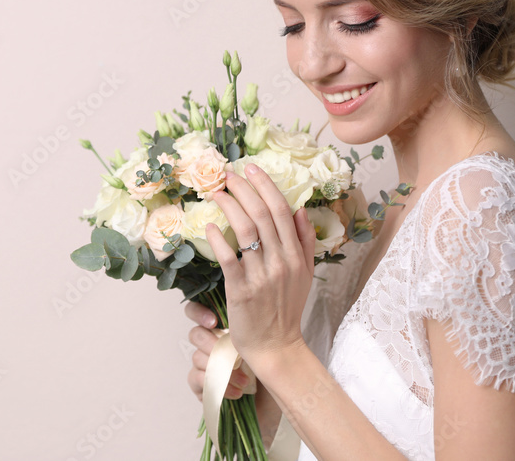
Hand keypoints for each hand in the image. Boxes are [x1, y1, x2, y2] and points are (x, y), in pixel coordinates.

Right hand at [185, 300, 284, 443]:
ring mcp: (203, 365)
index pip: (196, 310)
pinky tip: (236, 392)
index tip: (214, 321)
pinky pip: (198, 381)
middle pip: (195, 334)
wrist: (278, 399)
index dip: (199, 313)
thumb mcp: (265, 343)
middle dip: (212, 344)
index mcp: (221, 327)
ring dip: (221, 370)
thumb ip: (251, 325)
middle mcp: (209, 343)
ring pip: (198, 358)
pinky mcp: (202, 386)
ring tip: (245, 381)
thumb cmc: (272, 367)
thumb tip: (247, 309)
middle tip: (233, 355)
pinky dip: (218, 386)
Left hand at [205, 165, 316, 370]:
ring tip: (217, 193)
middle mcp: (282, 262)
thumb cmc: (287, 308)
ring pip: (246, 231)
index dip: (266, 186)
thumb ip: (304, 241)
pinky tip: (209, 226)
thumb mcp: (305, 273)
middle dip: (245, 189)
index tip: (251, 169)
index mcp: (297, 255)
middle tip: (229, 175)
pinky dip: (218, 239)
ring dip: (230, 207)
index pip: (282, 211)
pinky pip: (229, 258)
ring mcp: (262, 276)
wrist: (276, 346)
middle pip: (263, 215)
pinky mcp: (242, 290)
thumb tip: (299, 209)